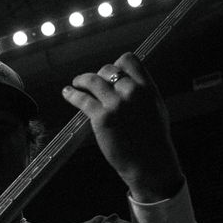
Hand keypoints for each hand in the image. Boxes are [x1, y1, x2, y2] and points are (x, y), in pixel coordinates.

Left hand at [62, 54, 184, 202]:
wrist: (149, 162)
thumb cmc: (153, 140)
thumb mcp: (155, 108)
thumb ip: (142, 93)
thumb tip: (130, 82)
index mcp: (146, 87)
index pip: (128, 60)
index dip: (117, 64)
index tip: (111, 72)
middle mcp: (131, 91)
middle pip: (109, 69)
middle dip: (100, 74)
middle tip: (95, 83)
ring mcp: (115, 104)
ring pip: (93, 80)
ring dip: (83, 80)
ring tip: (77, 83)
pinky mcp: (102, 118)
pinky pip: (83, 100)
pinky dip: (72, 94)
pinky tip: (67, 92)